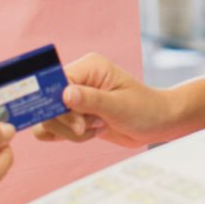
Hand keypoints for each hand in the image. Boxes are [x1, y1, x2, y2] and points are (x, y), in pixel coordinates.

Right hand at [33, 53, 172, 147]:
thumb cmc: (145, 109)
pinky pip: (54, 129)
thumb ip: (91, 100)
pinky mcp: (73, 114)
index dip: (60, 106)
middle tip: (92, 125)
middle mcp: (79, 79)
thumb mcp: (120, 106)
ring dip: (70, 131)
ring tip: (98, 126)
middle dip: (68, 122)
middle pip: (48, 104)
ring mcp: (74, 98)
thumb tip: (65, 95)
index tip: (77, 123)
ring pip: (49, 120)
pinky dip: (69, 136)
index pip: (57, 83)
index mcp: (89, 67)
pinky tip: (92, 132)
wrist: (156, 123)